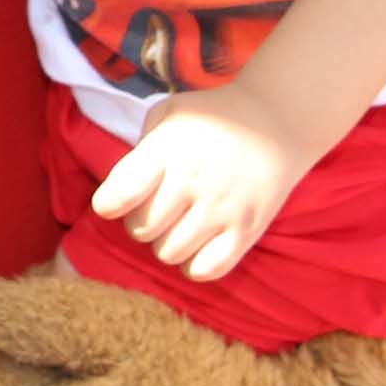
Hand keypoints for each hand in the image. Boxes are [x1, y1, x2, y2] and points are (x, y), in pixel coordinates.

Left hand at [90, 83, 317, 282]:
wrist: (276, 122)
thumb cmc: (211, 119)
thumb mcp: (168, 115)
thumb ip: (138, 153)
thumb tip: (119, 197)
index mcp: (167, 151)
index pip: (119, 194)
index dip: (109, 204)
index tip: (115, 201)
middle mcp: (192, 181)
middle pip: (140, 230)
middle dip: (141, 222)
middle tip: (158, 208)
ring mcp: (222, 208)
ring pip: (169, 253)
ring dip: (167, 242)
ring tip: (180, 222)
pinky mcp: (247, 231)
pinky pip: (205, 270)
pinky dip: (194, 265)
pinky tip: (198, 244)